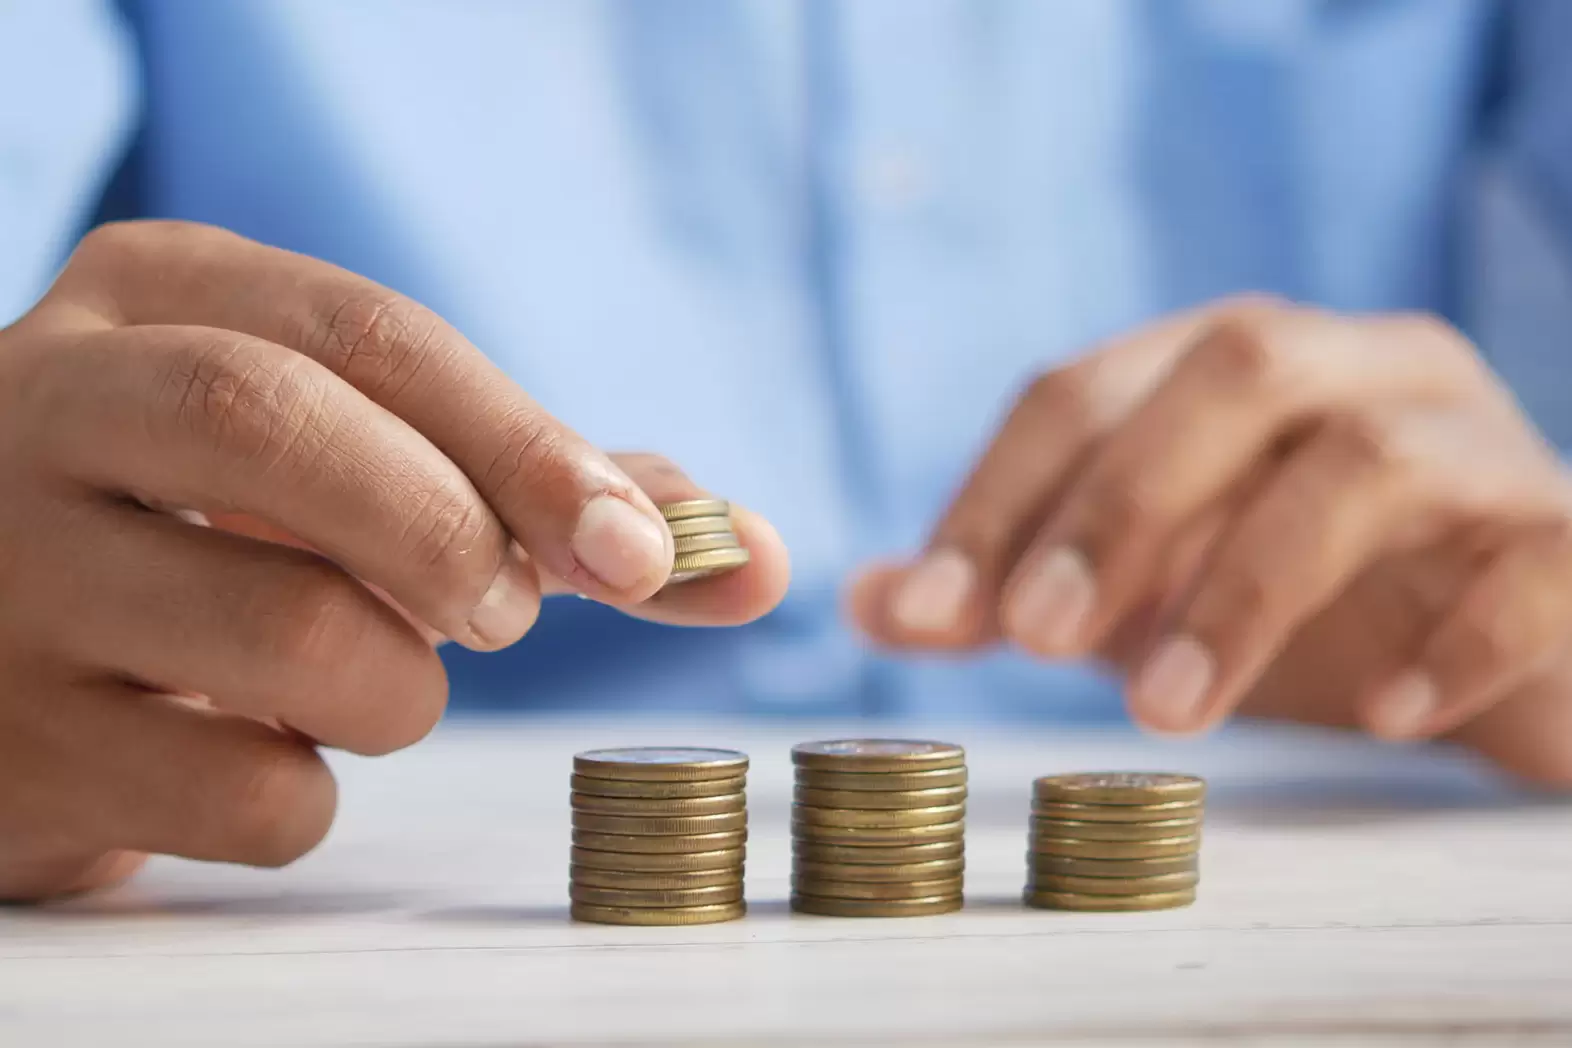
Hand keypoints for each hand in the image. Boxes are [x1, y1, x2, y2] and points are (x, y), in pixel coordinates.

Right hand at [0, 221, 788, 900]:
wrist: (3, 639)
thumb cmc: (222, 526)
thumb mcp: (348, 455)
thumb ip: (541, 488)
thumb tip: (748, 555)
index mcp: (157, 298)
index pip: (374, 338)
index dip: (531, 448)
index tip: (642, 552)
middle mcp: (47, 405)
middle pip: (287, 429)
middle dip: (453, 533)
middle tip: (502, 613)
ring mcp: (4, 575)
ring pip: (293, 635)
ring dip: (397, 690)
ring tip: (357, 679)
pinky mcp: (6, 744)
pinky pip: (247, 792)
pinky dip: (311, 795)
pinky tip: (254, 751)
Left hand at [851, 298, 1571, 786]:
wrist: (1507, 652)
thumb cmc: (1308, 611)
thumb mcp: (1144, 598)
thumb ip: (1016, 591)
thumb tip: (869, 602)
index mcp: (1233, 367)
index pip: (1085, 387)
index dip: (997, 494)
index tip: (929, 613)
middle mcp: (1357, 369)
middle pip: (1233, 369)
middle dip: (1120, 503)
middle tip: (1036, 640)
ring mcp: (1476, 443)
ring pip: (1368, 461)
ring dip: (1247, 586)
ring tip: (1169, 714)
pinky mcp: (1567, 535)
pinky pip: (1528, 559)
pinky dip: (1450, 637)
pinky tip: (1382, 714)